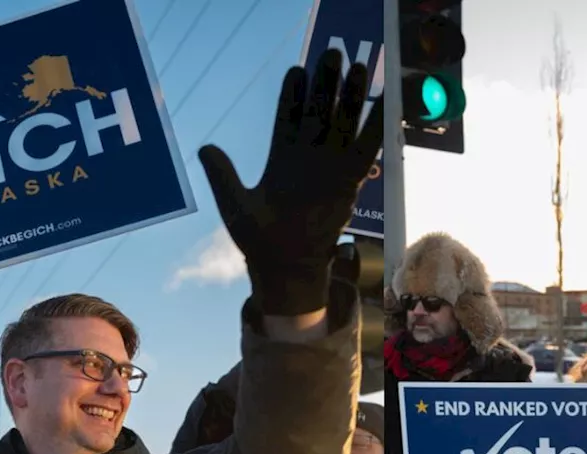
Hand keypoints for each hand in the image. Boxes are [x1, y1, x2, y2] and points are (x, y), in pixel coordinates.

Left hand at [198, 48, 383, 316]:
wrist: (286, 266)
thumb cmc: (258, 240)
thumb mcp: (234, 205)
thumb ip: (222, 176)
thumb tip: (204, 147)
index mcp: (280, 157)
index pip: (288, 116)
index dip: (292, 94)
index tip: (297, 71)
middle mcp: (308, 158)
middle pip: (320, 112)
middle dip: (326, 84)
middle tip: (333, 54)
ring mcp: (330, 168)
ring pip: (344, 125)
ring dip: (351, 98)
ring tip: (360, 69)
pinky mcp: (349, 182)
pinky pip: (365, 150)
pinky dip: (373, 128)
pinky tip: (383, 104)